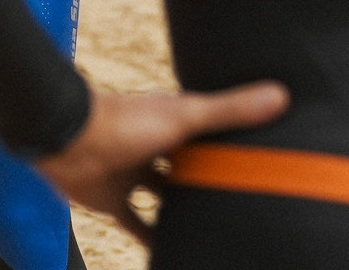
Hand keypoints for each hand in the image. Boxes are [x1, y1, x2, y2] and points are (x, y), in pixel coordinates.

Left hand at [35, 81, 291, 244]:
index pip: (209, 131)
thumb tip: (281, 94)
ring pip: (163, 195)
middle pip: (187, 166)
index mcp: (172, 121)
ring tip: (215, 229)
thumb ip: (230, 111)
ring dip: (181, 210)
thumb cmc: (125, 121)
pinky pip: (135, 224)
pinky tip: (171, 253)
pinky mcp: (112, 199)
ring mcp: (132, 173)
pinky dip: (151, 239)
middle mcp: (153, 146)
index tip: (262, 154)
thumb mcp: (186, 117)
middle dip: (208, 179)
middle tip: (243, 200)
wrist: (66, 139)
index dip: (231, 142)